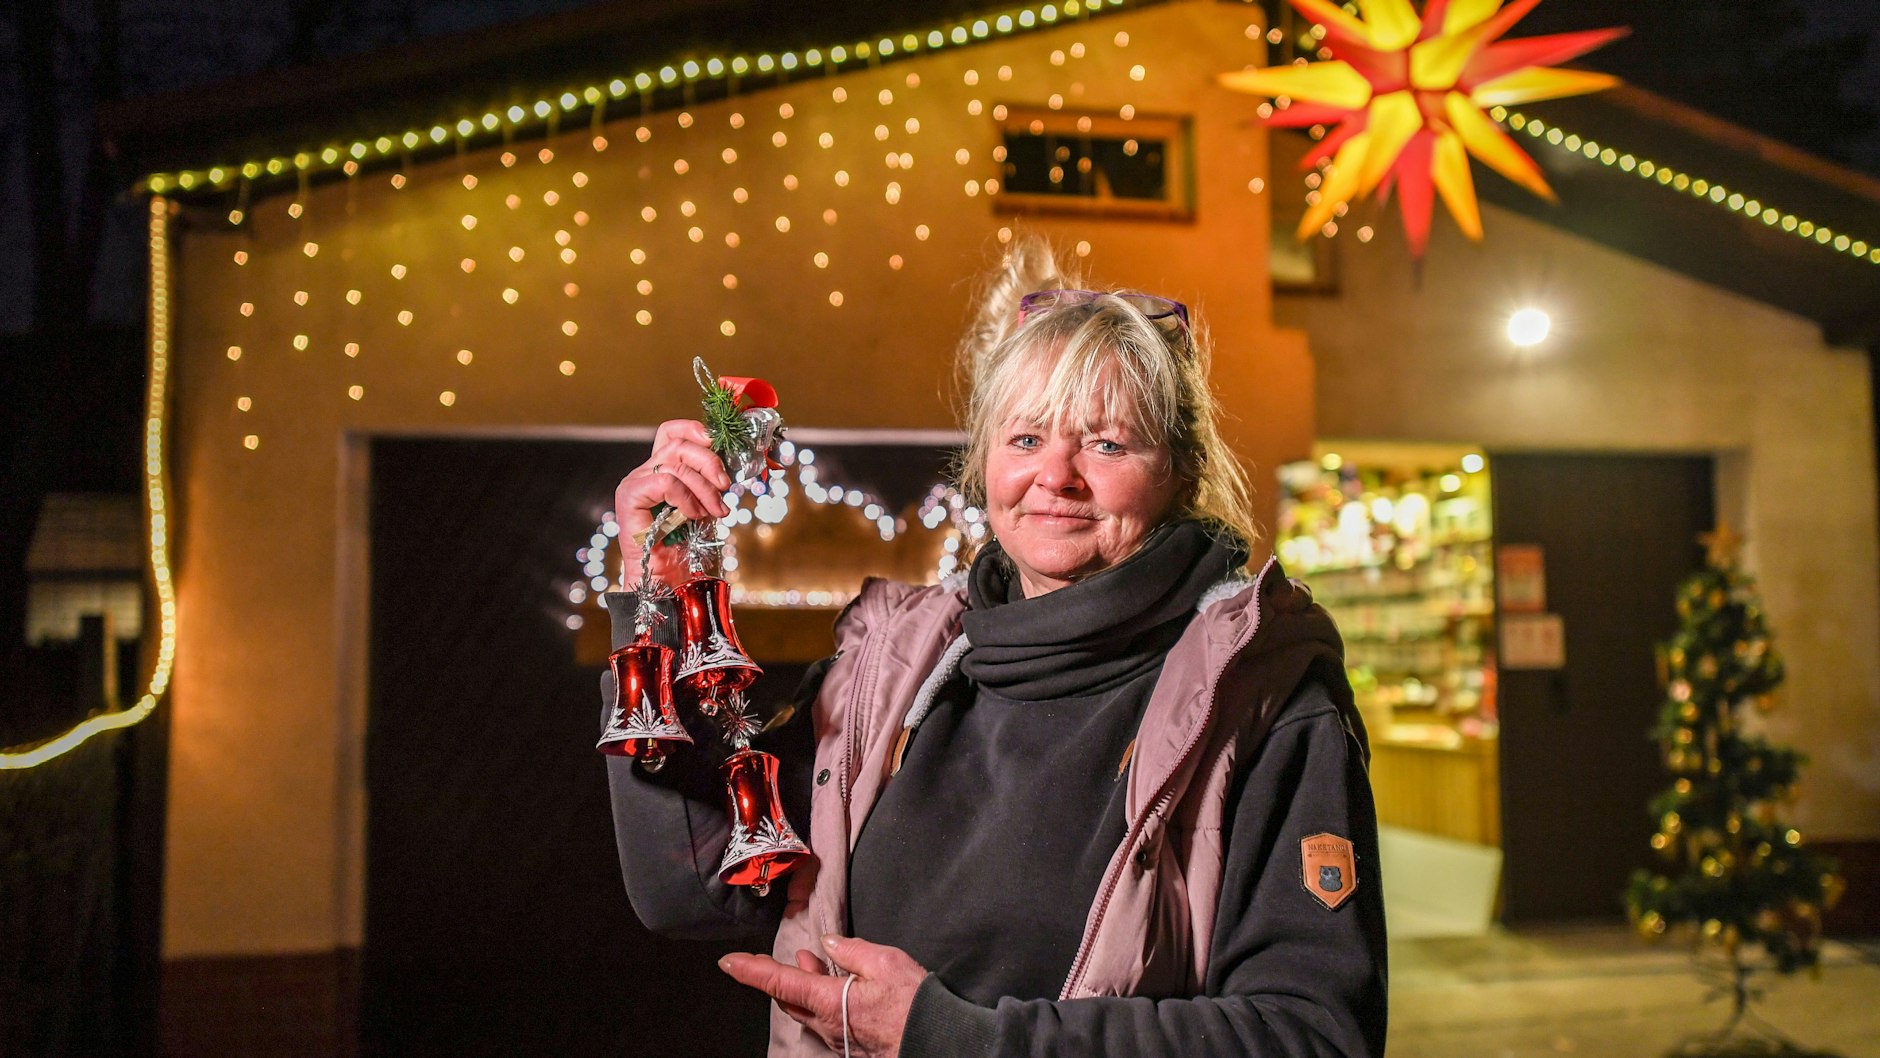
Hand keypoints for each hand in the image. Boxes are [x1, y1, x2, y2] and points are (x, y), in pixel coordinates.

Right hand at [614, 419, 733, 586]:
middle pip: (678, 445)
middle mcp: (644, 473)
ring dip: (704, 489)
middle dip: (709, 462)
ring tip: (714, 512)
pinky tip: (694, 515)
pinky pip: (665, 483)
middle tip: (725, 486)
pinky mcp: (628, 497)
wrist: (668, 581)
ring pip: (676, 465)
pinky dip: (686, 498)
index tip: (716, 442)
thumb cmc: (687, 547)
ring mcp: (634, 484)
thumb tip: (728, 461)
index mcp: (660, 471)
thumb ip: (710, 480)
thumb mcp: (706, 504)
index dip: (693, 430)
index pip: (671, 433)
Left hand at [720, 934, 925, 1057]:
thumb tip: (827, 944)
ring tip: (809, 963)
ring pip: (807, 1010)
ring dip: (804, 987)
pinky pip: (826, 1021)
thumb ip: (851, 950)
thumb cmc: (913, 1005)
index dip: (751, 971)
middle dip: (779, 977)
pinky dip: (822, 1000)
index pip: (778, 983)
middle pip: (788, 999)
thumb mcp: (885, 962)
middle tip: (777, 959)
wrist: (936, 1042)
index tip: (728, 963)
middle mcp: (825, 1025)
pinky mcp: (851, 1045)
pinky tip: (836, 988)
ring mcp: (837, 1038)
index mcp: (827, 1002)